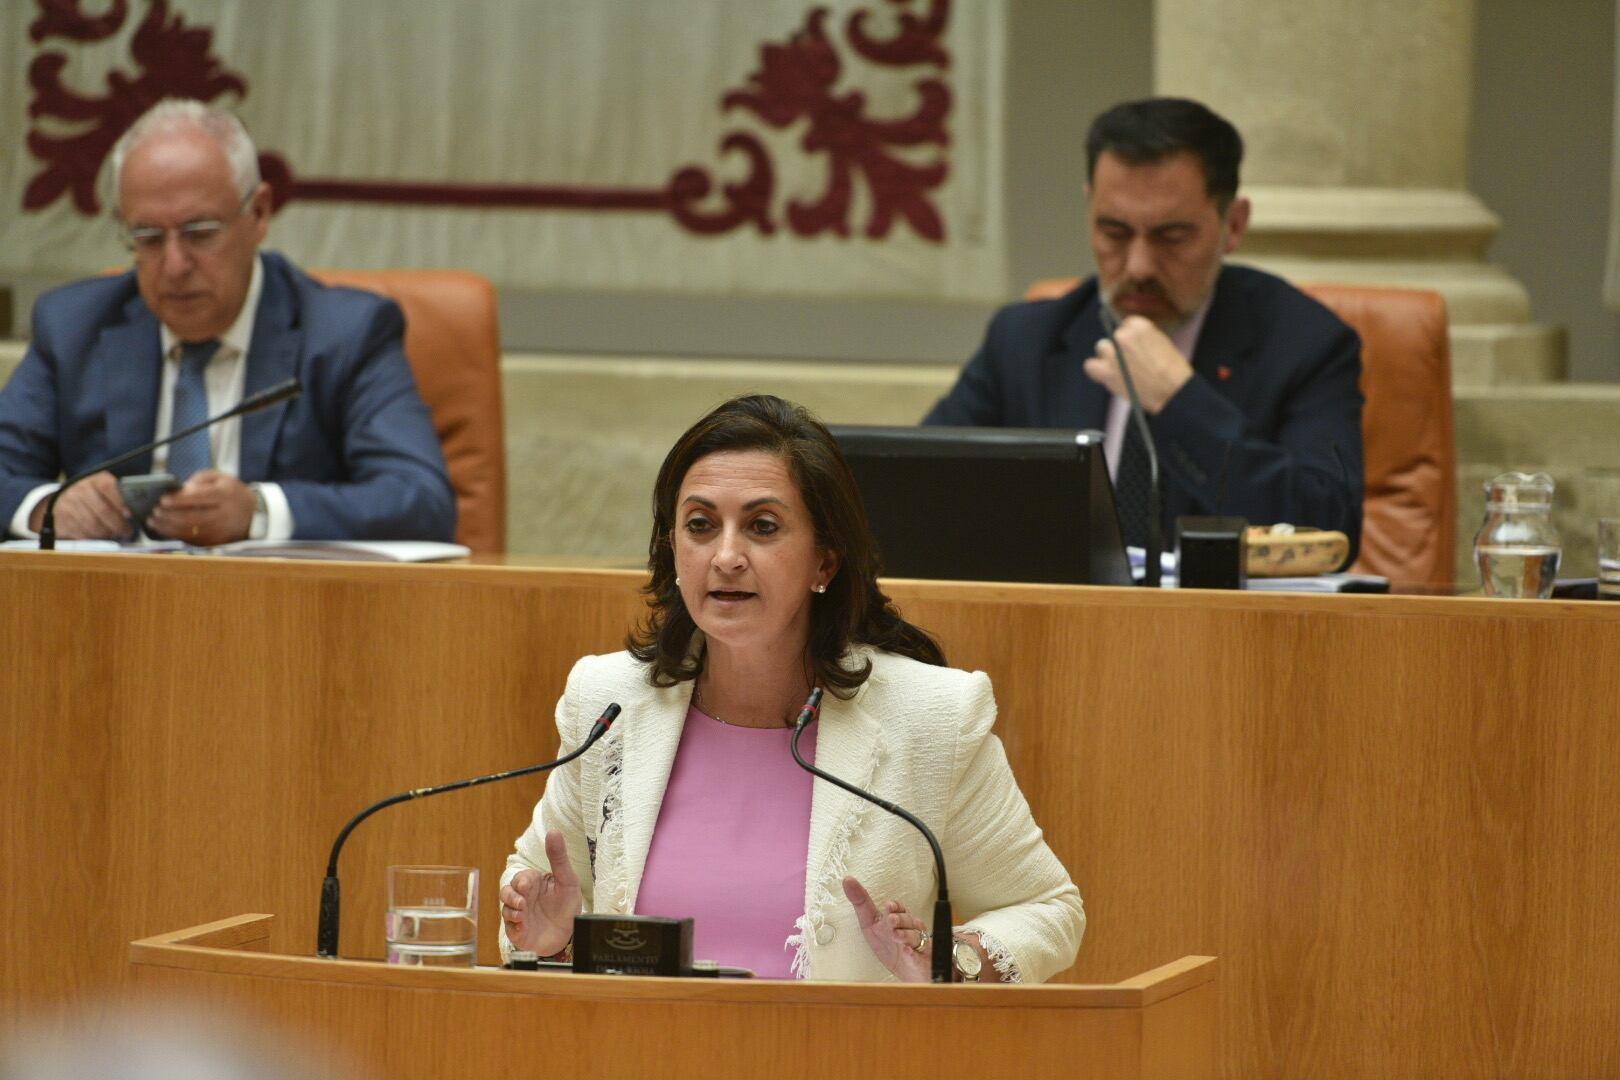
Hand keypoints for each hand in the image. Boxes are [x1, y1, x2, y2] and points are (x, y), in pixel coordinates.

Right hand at [29, 471, 130, 539]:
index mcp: (94, 480)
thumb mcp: (104, 488)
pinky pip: (81, 532)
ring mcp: (69, 505)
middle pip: (102, 510)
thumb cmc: (92, 495)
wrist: (61, 499)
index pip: (108, 487)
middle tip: (127, 532)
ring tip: (114, 534)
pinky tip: (99, 536)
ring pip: (93, 524)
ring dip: (107, 533)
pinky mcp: (62, 519)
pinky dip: (93, 537)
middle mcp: (80, 490)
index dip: (120, 502)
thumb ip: (119, 495)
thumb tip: (139, 508)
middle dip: (118, 525)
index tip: (130, 514)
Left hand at [146, 469, 254, 545]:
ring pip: (189, 531)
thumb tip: (179, 490)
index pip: (199, 498)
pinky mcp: (215, 542)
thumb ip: (199, 480)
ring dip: (168, 527)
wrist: (253, 515)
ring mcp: (220, 531)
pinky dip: (175, 534)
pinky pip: (192, 539)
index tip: (162, 499)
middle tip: (154, 511)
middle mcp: (224, 514)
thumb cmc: (231, 493)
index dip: (179, 500)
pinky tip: (164, 529)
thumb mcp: (221, 478)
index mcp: (225, 495)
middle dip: (169, 515)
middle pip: (192, 517)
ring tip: (154, 521)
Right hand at [500, 830, 581, 955]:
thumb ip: (559, 857)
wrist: (570, 933)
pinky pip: (510, 928)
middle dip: (511, 897)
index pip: (520, 878)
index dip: (521, 881)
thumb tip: (553, 831)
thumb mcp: (568, 880)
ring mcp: (519, 915)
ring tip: (523, 915)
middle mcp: (523, 898)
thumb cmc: (568, 904)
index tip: (526, 886)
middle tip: (522, 902)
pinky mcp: (518, 931)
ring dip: (511, 911)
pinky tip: (523, 926)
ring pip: (505, 909)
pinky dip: (515, 927)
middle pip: (506, 892)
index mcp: (533, 884)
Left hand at [842, 875, 931, 982]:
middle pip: (909, 921)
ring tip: (896, 935)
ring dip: (906, 935)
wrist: (906, 972)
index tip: (889, 906)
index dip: (896, 907)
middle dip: (900, 919)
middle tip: (891, 920)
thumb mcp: (870, 924)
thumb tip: (847, 879)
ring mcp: (918, 945)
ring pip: (916, 937)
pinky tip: (908, 952)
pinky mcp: (921, 961)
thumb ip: (861, 902)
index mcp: (899, 919)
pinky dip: (913, 954)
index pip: (900, 909)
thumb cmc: (889, 945)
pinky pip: (919, 957)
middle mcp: (910, 929)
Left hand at [1084, 315, 1193, 413]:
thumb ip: (1143, 338)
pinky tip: (1105, 375)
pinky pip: (1090, 366)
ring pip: (1101, 348)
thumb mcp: (1162, 343)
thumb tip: (1131, 341)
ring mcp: (1112, 353)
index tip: (1134, 347)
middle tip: (1130, 361)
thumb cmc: (1173, 371)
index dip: (1131, 338)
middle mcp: (1123, 335)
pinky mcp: (1105, 371)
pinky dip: (1096, 370)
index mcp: (1140, 325)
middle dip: (1120, 348)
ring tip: (1120, 369)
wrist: (1173, 392)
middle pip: (1114, 336)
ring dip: (1108, 357)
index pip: (1126, 324)